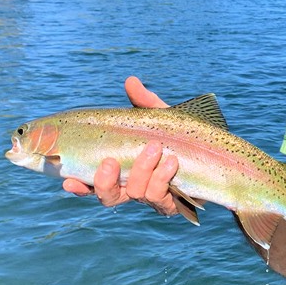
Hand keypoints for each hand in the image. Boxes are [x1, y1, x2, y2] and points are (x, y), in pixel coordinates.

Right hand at [62, 76, 179, 214]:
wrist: (218, 157)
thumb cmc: (183, 138)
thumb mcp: (163, 119)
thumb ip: (144, 103)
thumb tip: (131, 81)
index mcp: (123, 171)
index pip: (93, 183)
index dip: (79, 186)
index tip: (67, 180)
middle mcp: (134, 188)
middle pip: (109, 197)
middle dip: (104, 182)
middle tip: (110, 162)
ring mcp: (152, 198)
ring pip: (137, 193)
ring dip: (142, 170)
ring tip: (155, 149)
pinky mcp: (173, 204)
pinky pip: (162, 197)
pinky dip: (163, 178)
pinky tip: (171, 163)